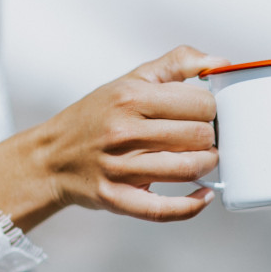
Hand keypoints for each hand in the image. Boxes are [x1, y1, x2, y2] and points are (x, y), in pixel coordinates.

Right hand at [0, 46, 229, 228]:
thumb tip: (220, 62)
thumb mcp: (131, 80)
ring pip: (187, 169)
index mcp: (130, 97)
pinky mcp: (116, 198)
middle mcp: (124, 131)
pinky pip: (164, 209)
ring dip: (206, 165)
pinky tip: (203, 196)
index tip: (205, 113)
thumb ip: (176, 65)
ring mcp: (119, 168)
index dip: (212, 109)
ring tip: (203, 159)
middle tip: (204, 137)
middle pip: (198, 136)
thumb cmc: (95, 117)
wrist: (50, 157)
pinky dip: (191, 205)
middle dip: (211, 137)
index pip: (200, 103)